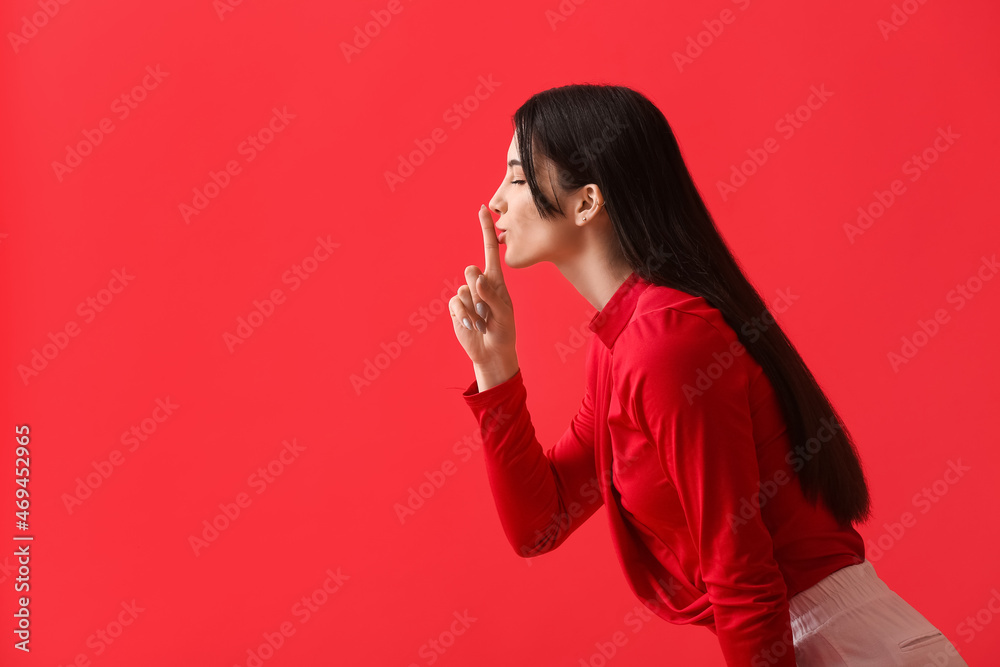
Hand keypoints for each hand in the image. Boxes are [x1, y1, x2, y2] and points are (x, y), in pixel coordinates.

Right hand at [449, 205, 516, 369]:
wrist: (491, 351)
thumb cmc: (503, 331)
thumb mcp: (504, 314)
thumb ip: (492, 296)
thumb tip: (477, 278)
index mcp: (495, 280)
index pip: (490, 249)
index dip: (486, 229)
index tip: (483, 209)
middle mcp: (479, 283)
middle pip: (470, 270)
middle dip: (477, 290)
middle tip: (487, 310)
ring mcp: (466, 295)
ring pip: (462, 290)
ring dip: (474, 309)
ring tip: (483, 321)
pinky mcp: (455, 307)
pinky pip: (455, 303)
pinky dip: (464, 316)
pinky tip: (472, 325)